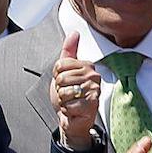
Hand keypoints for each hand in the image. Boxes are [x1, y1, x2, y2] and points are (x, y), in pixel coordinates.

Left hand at [50, 32, 101, 151]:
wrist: (72, 118)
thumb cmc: (69, 95)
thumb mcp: (64, 71)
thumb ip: (68, 51)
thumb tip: (74, 33)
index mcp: (88, 66)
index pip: (61, 64)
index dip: (57, 75)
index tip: (65, 82)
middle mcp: (94, 76)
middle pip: (62, 77)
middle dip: (59, 89)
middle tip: (68, 94)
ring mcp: (94, 91)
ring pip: (64, 91)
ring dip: (63, 100)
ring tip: (71, 101)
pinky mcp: (92, 105)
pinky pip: (68, 104)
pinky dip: (67, 110)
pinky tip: (73, 110)